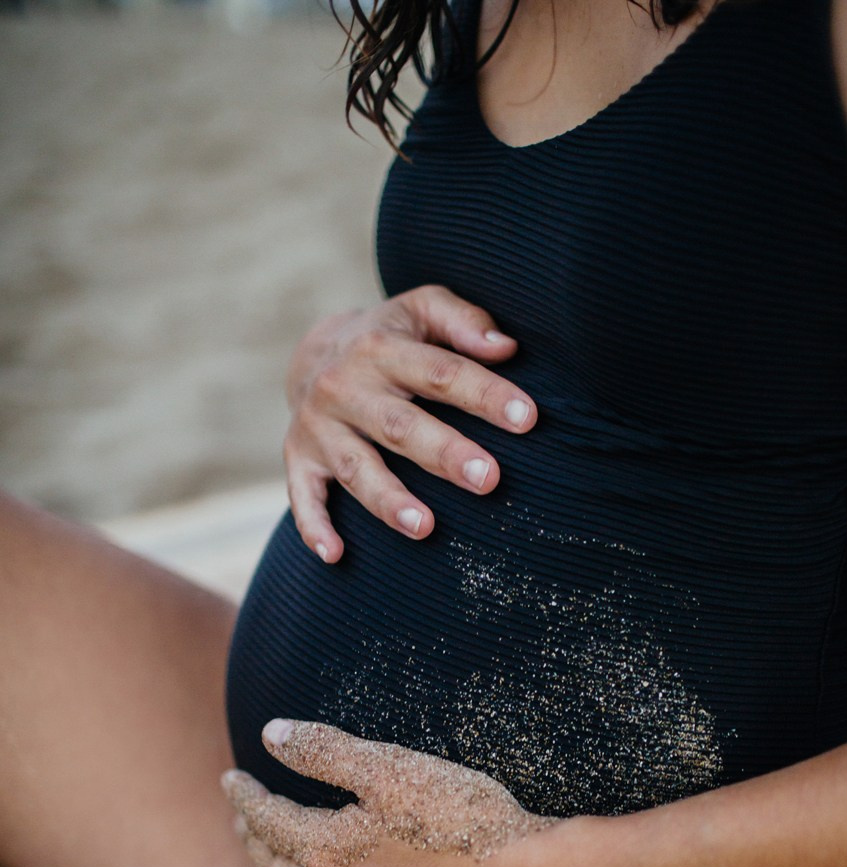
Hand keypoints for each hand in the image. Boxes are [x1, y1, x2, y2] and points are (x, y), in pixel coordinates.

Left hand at [221, 719, 574, 866]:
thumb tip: (271, 735)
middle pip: (274, 865)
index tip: (231, 776)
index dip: (245, 795)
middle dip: (251, 836)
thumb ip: (326, 751)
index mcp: (325, 849)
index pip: (266, 818)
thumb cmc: (462, 820)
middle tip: (241, 815)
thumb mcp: (392, 768)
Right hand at [283, 286, 537, 562]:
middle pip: (399, 425)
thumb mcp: (422, 312)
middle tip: (488, 479)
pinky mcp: (299, 459)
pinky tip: (335, 554)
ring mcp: (318, 427)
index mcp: (381, 348)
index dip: (483, 395)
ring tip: (425, 526)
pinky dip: (314, 526)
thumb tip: (506, 348)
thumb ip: (463, 323)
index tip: (526, 418)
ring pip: (356, 467)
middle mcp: (344, 387)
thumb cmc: (390, 339)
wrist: (312, 354)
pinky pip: (303, 497)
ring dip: (388, 499)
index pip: (440, 372)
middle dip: (444, 453)